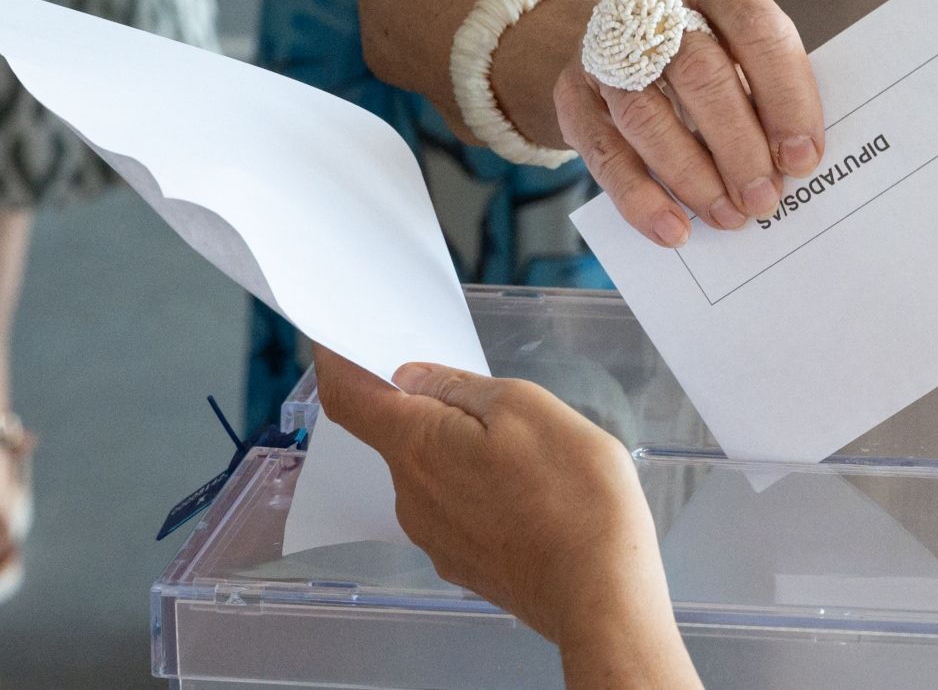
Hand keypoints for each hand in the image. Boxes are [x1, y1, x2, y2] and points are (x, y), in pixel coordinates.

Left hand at [314, 350, 681, 657]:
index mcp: (418, 447)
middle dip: (431, 409)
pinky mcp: (463, 562)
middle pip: (398, 435)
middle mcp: (412, 496)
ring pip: (434, 473)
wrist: (601, 593)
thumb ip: (461, 388)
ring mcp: (435, 537)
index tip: (338, 343)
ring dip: (462, 452)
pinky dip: (480, 489)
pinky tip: (531, 493)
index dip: (336, 364)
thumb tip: (413, 378)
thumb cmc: (573, 496)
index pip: (348, 398)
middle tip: (492, 398)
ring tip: (530, 453)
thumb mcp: (525, 407)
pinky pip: (456, 509)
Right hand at [551, 0, 824, 246]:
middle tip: (764, 199)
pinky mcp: (574, 94)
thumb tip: (793, 164)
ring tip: (727, 217)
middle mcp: (657, 4)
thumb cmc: (708, 54)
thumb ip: (768, 94)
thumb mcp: (742, 52)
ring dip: (692, 176)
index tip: (802, 157)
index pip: (756, 29)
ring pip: (646, 115)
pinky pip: (604, 153)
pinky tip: (673, 229)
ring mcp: (606, 47)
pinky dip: (640, 198)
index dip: (784, 96)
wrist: (619, 43)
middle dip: (737, 145)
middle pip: (699, 72)